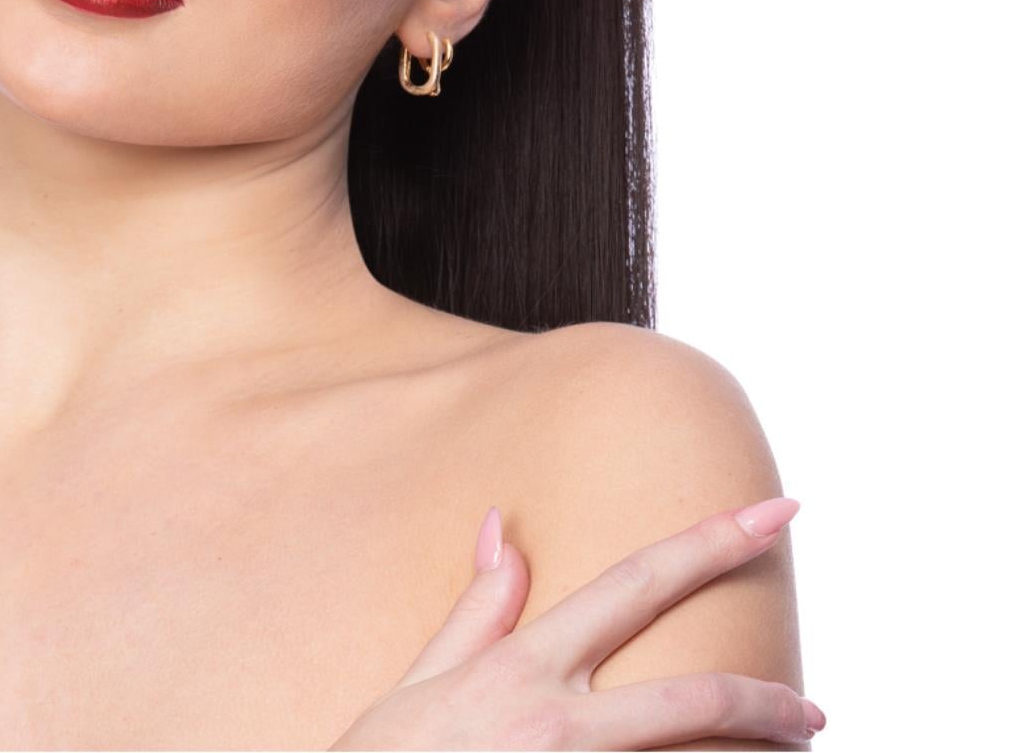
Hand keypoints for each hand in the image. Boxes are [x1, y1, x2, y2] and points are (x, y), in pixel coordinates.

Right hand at [328, 496, 824, 750]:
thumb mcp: (418, 686)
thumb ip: (477, 614)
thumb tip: (509, 527)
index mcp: (523, 668)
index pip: (637, 583)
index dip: (714, 541)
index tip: (777, 512)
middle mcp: (556, 723)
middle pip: (694, 700)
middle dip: (771, 703)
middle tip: (818, 714)